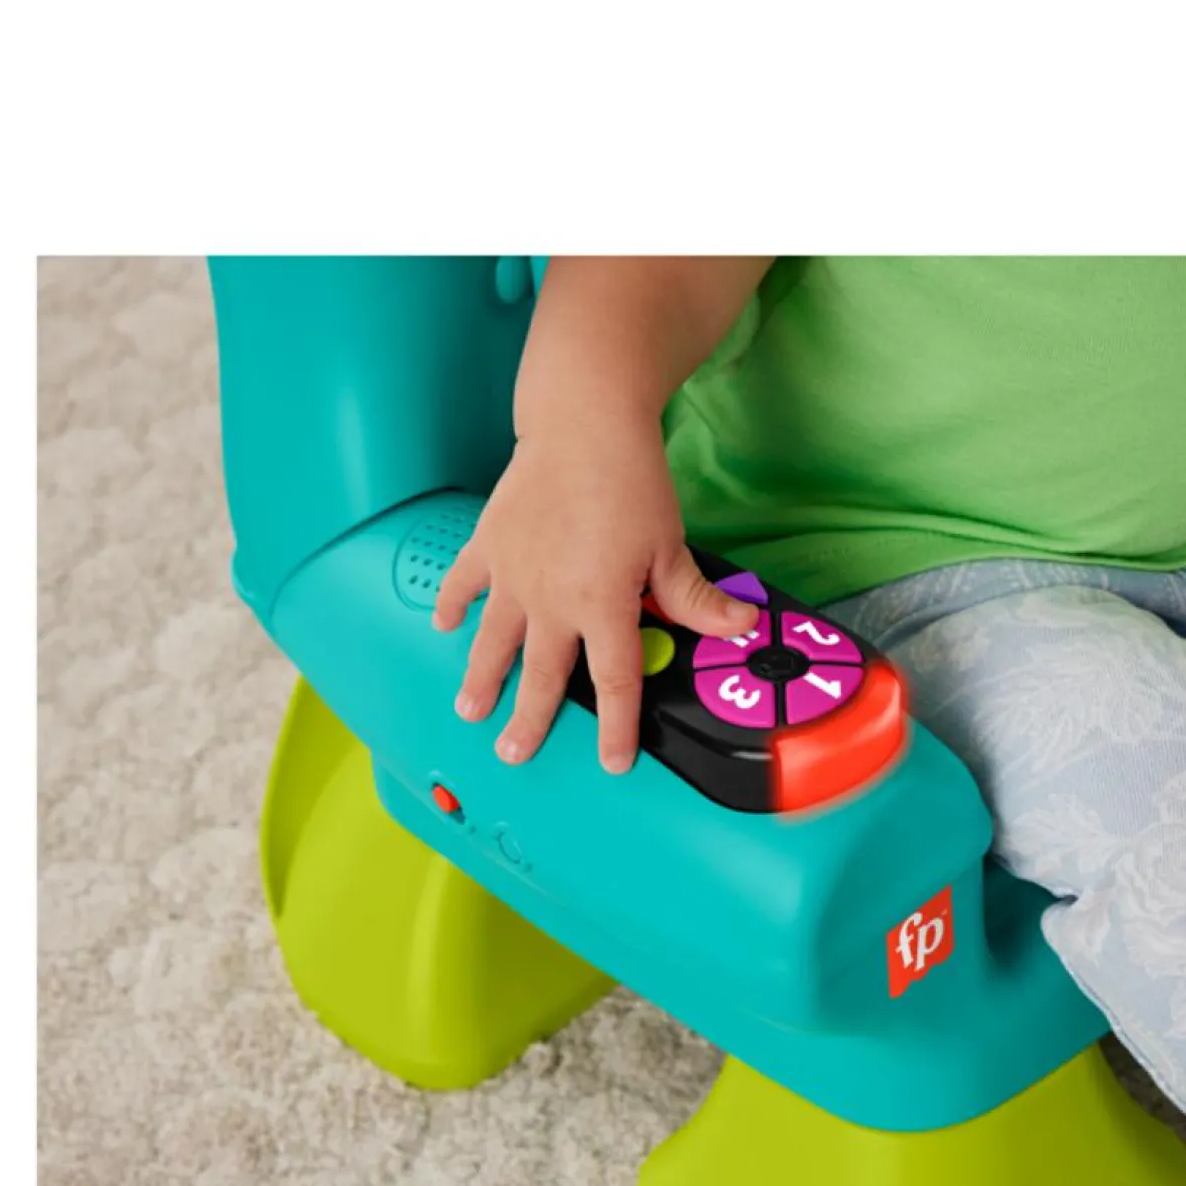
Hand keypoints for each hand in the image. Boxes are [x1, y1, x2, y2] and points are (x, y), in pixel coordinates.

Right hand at [431, 421, 757, 770]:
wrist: (582, 425)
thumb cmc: (630, 483)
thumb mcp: (671, 546)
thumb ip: (697, 599)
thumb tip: (741, 628)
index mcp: (601, 608)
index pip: (613, 682)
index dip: (615, 727)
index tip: (612, 760)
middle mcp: (551, 602)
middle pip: (540, 676)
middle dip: (528, 721)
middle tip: (514, 753)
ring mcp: (513, 576)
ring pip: (493, 642)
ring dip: (480, 679)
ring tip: (469, 710)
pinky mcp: (489, 546)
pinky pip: (464, 584)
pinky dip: (452, 605)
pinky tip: (444, 628)